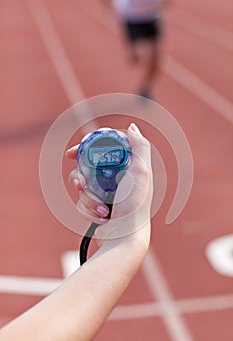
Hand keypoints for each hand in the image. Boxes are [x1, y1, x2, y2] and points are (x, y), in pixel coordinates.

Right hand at [66, 123, 152, 239]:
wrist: (125, 237)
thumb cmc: (135, 205)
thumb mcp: (141, 172)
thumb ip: (140, 147)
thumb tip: (132, 128)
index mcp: (124, 167)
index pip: (101, 149)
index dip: (85, 147)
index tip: (72, 152)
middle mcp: (114, 178)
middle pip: (85, 168)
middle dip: (80, 177)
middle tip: (80, 184)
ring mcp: (104, 193)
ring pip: (81, 186)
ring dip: (88, 199)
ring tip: (102, 209)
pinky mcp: (96, 207)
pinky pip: (81, 203)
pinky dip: (89, 210)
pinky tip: (102, 217)